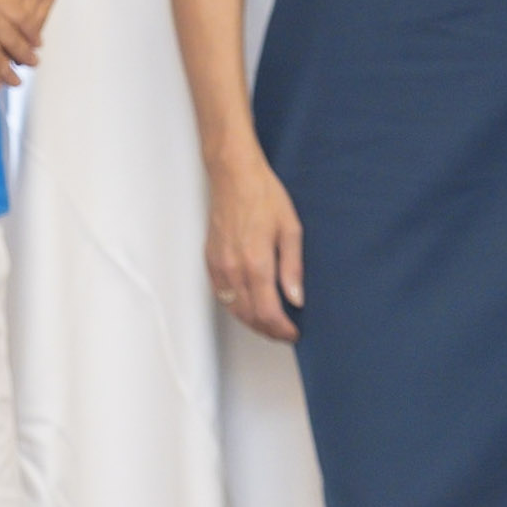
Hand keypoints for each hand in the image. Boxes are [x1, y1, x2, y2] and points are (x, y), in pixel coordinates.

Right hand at [206, 145, 304, 341]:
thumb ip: (293, 267)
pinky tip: (248, 306)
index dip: (281, 329)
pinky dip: (235, 307)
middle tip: (284, 332)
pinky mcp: (210, 259)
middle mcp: (234, 267)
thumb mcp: (290, 228)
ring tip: (269, 324)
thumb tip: (296, 298)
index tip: (293, 332)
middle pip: (249, 316)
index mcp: (256, 261)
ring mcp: (219, 264)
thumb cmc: (262, 194)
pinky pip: (220, 294)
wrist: (234, 174)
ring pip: (233, 309)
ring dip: (251, 322)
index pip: (267, 312)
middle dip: (268, 330)